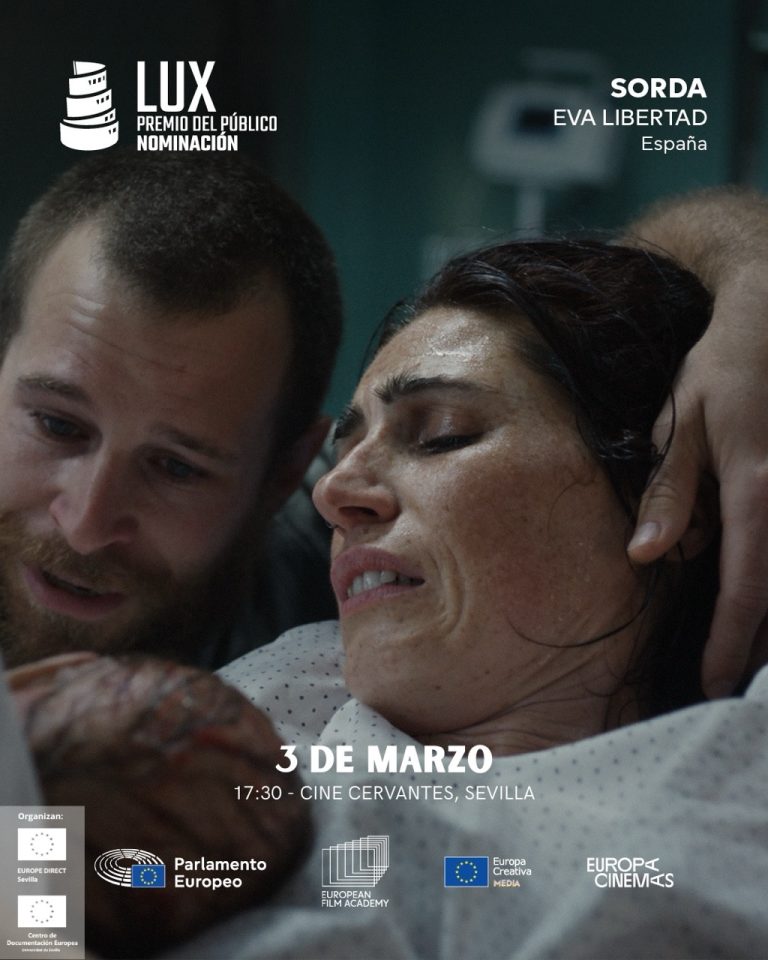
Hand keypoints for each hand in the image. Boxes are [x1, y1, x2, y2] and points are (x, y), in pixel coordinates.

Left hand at [628, 275, 767, 697]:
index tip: (712, 683)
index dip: (731, 645)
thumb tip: (646, 554)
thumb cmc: (725, 368)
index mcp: (757, 490)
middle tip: (728, 685)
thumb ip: (669, 492)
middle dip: (758, 649)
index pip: (747, 589)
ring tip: (747, 660)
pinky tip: (763, 607)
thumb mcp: (683, 422)